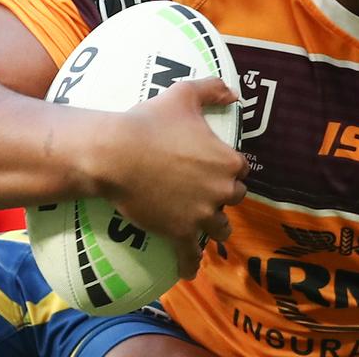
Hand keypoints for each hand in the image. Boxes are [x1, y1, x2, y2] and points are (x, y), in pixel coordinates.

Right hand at [93, 78, 249, 278]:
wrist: (116, 154)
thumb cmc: (150, 122)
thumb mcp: (184, 94)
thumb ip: (213, 89)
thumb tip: (235, 92)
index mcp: (227, 160)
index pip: (242, 169)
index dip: (230, 169)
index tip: (220, 169)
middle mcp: (221, 190)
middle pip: (234, 198)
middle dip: (223, 196)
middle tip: (207, 193)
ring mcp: (201, 215)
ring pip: (221, 228)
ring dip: (215, 226)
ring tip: (206, 227)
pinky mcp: (180, 233)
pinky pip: (191, 254)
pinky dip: (190, 262)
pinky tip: (189, 269)